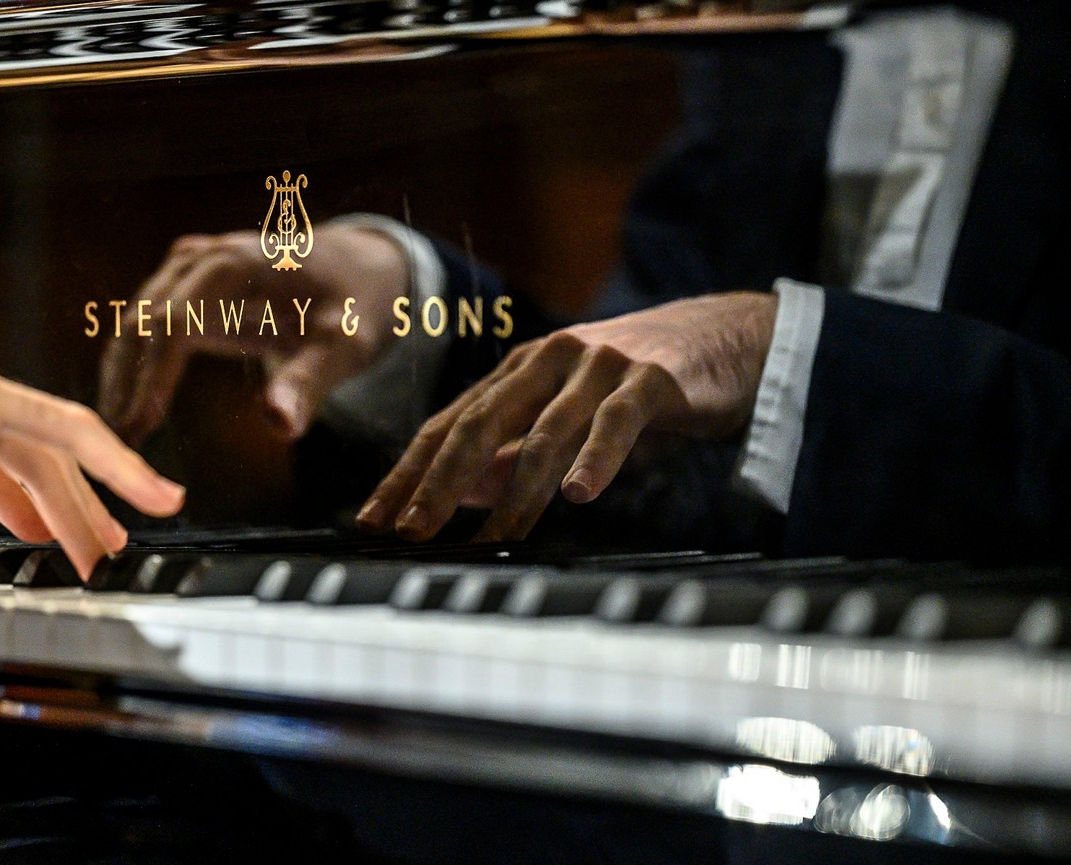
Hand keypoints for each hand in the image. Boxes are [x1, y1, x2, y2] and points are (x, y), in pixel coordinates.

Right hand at [99, 226, 407, 445]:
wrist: (361, 268)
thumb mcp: (344, 345)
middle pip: (142, 322)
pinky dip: (134, 365)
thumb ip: (308, 382)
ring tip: (114, 437)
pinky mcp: (188, 286)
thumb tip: (278, 427)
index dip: (149, 378)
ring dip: (121, 377)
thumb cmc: (357, 305)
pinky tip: (129, 407)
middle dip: (124, 385)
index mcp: (234, 265)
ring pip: (136, 322)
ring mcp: (190, 268)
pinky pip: (149, 323)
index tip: (136, 429)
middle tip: (113, 447)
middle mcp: (202, 259)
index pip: (172, 323)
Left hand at [356, 292, 778, 542]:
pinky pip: (617, 422)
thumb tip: (461, 494)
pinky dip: (596, 458)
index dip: (408, 471)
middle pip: (478, 422)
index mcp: (518, 371)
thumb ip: (514, 450)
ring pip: (544, 431)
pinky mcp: (650, 377)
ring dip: (515, 490)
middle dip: (439, 481)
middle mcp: (547, 360)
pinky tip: (579, 494)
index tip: (374, 517)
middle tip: (412, 530)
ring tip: (493, 537)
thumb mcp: (565, 416)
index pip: (449, 423)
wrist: (722, 338)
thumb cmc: (633, 384)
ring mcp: (598, 364)